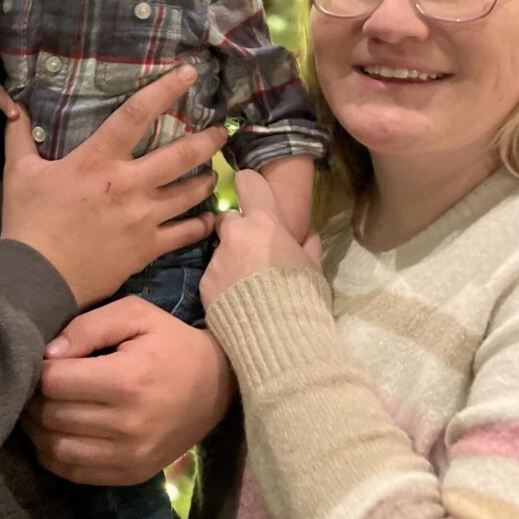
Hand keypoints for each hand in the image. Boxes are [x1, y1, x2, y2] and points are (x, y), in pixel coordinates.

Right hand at [1, 65, 225, 306]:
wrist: (37, 278)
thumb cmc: (29, 222)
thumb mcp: (19, 172)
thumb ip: (20, 136)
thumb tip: (15, 105)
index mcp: (98, 160)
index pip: (137, 114)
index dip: (166, 89)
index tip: (190, 73)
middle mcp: (128, 184)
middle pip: (181, 154)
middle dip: (208, 140)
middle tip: (223, 131)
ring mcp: (143, 218)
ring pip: (190, 193)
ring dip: (207, 179)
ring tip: (215, 171)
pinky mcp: (147, 248)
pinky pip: (185, 233)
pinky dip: (201, 223)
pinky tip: (210, 217)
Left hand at [22, 297, 233, 485]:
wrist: (217, 384)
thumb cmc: (171, 341)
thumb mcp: (135, 314)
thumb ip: (88, 326)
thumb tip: (48, 354)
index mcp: (126, 380)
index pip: (55, 382)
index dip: (39, 368)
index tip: (43, 359)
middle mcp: (127, 424)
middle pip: (52, 416)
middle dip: (34, 397)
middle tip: (34, 382)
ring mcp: (129, 456)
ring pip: (55, 449)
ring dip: (37, 428)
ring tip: (39, 406)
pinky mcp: (131, 474)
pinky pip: (74, 472)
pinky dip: (53, 454)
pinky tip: (54, 432)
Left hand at [200, 169, 321, 309]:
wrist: (278, 337)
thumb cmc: (302, 296)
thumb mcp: (313, 268)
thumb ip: (308, 246)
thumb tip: (308, 236)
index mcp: (264, 223)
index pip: (248, 182)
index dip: (249, 186)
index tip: (251, 195)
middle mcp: (235, 234)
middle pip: (228, 219)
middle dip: (237, 231)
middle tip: (252, 253)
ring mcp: (216, 259)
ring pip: (220, 250)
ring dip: (230, 260)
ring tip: (246, 287)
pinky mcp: (204, 283)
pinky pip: (212, 275)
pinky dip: (221, 284)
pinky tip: (235, 301)